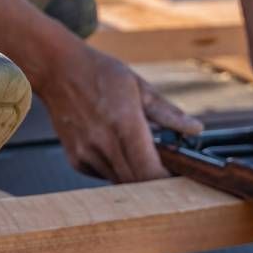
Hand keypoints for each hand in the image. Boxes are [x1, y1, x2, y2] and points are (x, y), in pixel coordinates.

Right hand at [36, 43, 204, 181]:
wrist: (57, 69)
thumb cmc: (99, 73)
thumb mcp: (140, 87)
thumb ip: (168, 113)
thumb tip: (195, 129)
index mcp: (124, 123)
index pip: (150, 171)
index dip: (167, 180)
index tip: (177, 174)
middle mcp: (103, 143)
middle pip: (137, 183)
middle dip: (154, 181)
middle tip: (165, 168)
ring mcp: (86, 153)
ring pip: (120, 182)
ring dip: (135, 175)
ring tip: (140, 153)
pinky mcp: (76, 159)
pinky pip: (103, 175)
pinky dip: (116, 169)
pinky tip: (116, 149)